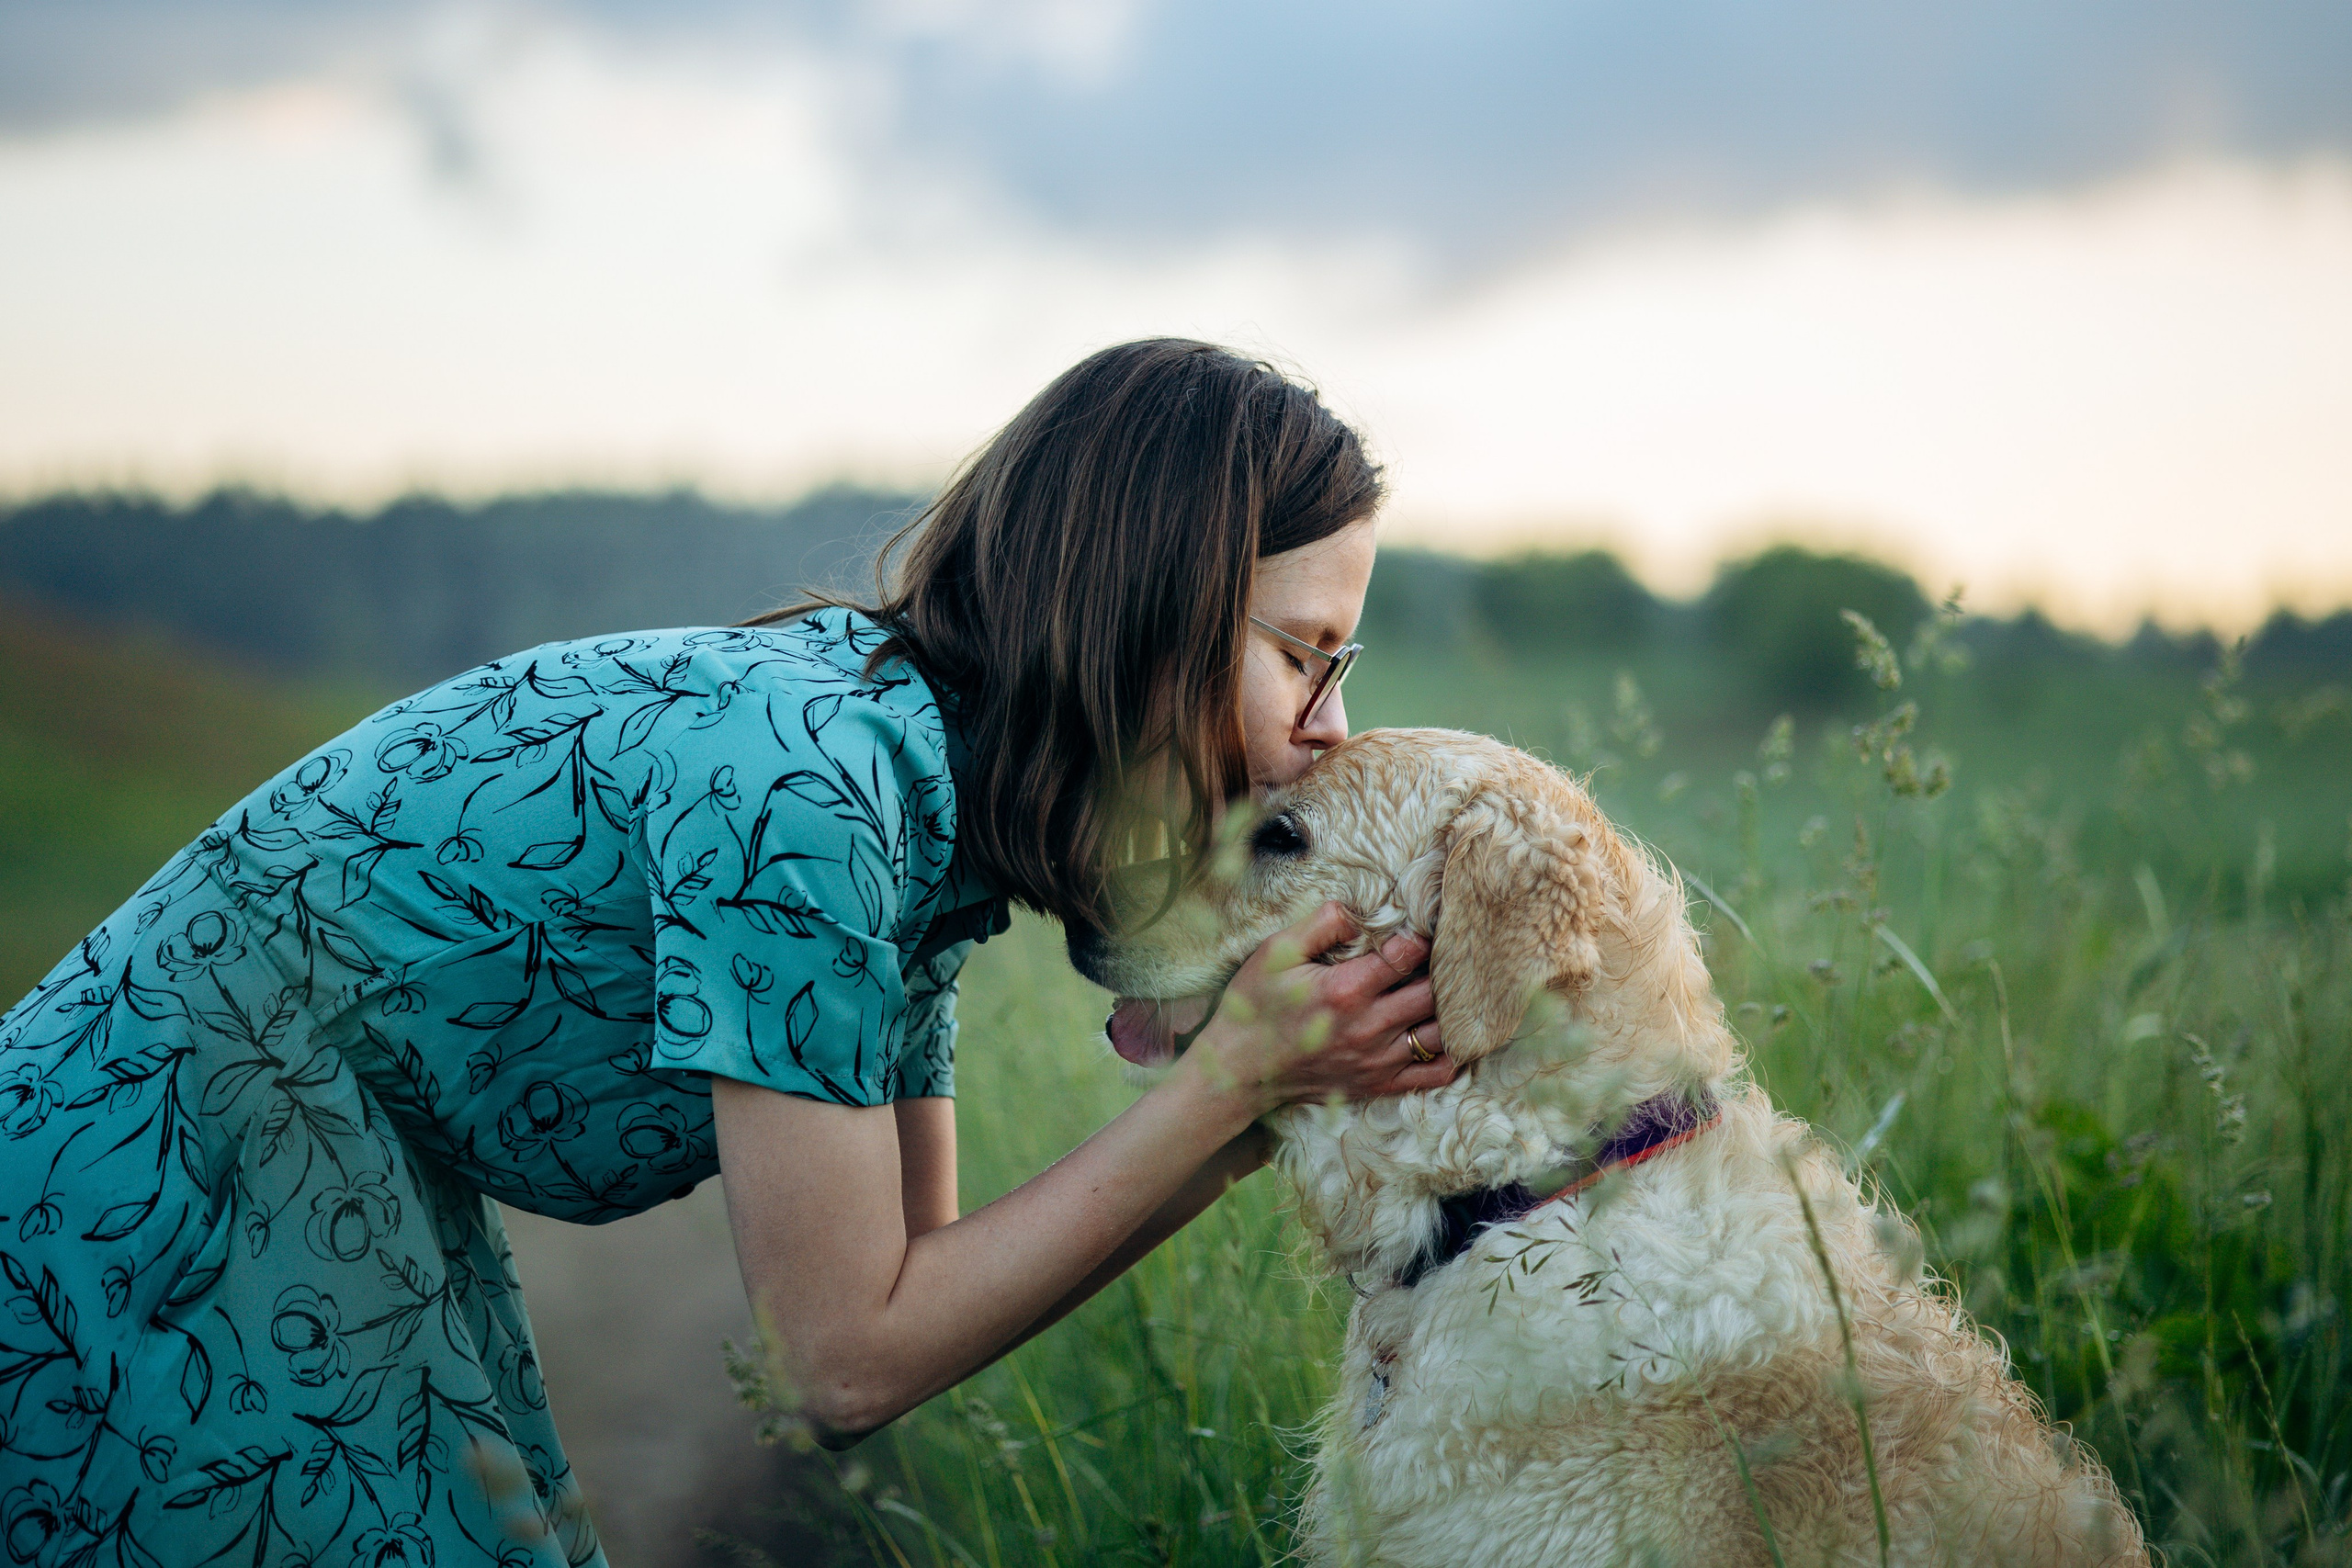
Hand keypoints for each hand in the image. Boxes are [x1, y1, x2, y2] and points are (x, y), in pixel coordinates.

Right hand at [1187, 902, 1452, 1114]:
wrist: (1239, 1070)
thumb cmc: (1254, 1006)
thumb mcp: (1276, 952)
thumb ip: (1320, 924)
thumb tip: (1358, 911)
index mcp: (1346, 990)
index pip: (1407, 955)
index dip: (1418, 937)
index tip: (1417, 930)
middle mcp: (1369, 1028)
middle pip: (1433, 994)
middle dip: (1441, 971)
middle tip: (1440, 958)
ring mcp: (1377, 1061)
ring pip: (1441, 1034)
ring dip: (1449, 1010)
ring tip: (1445, 991)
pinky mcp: (1379, 1085)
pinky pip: (1434, 1074)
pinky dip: (1451, 1055)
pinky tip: (1445, 1033)